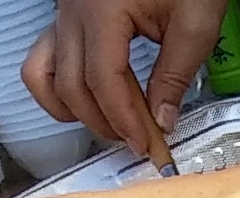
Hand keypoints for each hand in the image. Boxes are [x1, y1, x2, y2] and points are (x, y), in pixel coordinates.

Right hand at [24, 0, 222, 169]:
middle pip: (71, 86)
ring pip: (44, 75)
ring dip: (73, 109)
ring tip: (110, 124)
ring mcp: (64, 13)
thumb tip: (162, 118)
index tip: (145, 143)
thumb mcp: (195, 22)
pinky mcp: (66, 16)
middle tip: (137, 140)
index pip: (103, 82)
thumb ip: (176, 75)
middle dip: (104, 122)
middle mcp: (73, 12)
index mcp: (103, 10)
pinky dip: (57, 86)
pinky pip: (44, 58)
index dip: (123, 120)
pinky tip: (86, 100)